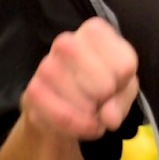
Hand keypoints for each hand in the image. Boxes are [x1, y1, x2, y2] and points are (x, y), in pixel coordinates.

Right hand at [21, 17, 139, 141]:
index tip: (117, 84)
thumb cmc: (101, 86)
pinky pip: (61, 116)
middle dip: (106, 101)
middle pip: (102, 83)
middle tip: (103, 102)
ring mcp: (46, 65)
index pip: (124, 64)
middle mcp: (66, 42)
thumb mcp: (122, 89)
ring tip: (93, 116)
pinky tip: (82, 125)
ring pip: (81, 101)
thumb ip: (121, 101)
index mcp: (94, 32)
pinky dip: (77, 127)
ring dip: (91, 117)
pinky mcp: (33, 91)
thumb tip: (109, 117)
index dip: (124, 84)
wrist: (65, 103)